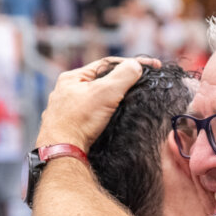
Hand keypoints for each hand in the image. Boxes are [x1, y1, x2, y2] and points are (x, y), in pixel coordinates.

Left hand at [36, 56, 157, 152]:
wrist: (62, 151)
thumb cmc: (80, 120)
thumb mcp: (106, 92)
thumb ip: (123, 76)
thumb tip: (136, 66)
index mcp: (72, 78)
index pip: (107, 64)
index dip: (131, 64)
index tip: (153, 66)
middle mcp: (66, 92)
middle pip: (100, 81)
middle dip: (121, 81)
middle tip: (142, 83)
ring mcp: (65, 110)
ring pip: (95, 100)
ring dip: (112, 100)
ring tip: (129, 102)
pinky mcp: (69, 128)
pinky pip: (91, 116)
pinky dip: (103, 115)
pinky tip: (111, 120)